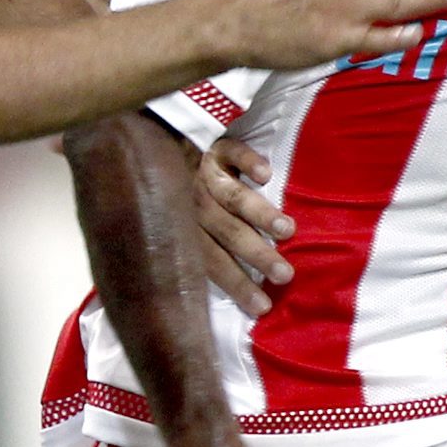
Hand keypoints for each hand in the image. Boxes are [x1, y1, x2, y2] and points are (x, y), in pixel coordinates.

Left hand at [195, 138, 289, 318]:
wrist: (159, 139)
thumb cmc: (178, 192)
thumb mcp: (182, 225)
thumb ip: (201, 250)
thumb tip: (222, 294)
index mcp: (188, 228)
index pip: (212, 262)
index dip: (236, 284)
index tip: (263, 307)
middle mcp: (194, 203)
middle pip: (227, 233)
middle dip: (256, 255)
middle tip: (285, 274)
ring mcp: (203, 173)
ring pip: (232, 197)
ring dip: (260, 214)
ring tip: (287, 230)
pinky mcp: (216, 145)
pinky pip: (231, 152)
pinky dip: (247, 162)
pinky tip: (265, 175)